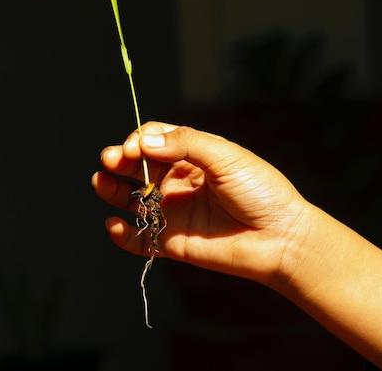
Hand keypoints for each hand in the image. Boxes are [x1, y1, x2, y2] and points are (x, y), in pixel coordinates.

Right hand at [92, 122, 308, 287]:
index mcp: (191, 156)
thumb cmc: (261, 191)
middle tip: (110, 159)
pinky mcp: (170, 242)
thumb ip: (186, 144)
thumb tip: (145, 141)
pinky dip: (121, 234)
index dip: (139, 140)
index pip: (153, 140)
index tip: (134, 146)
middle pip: (136, 166)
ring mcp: (172, 211)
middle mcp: (176, 181)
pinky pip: (138, 239)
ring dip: (111, 190)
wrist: (281, 239)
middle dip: (119, 159)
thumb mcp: (226, 157)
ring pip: (130, 199)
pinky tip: (115, 225)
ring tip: (100, 183)